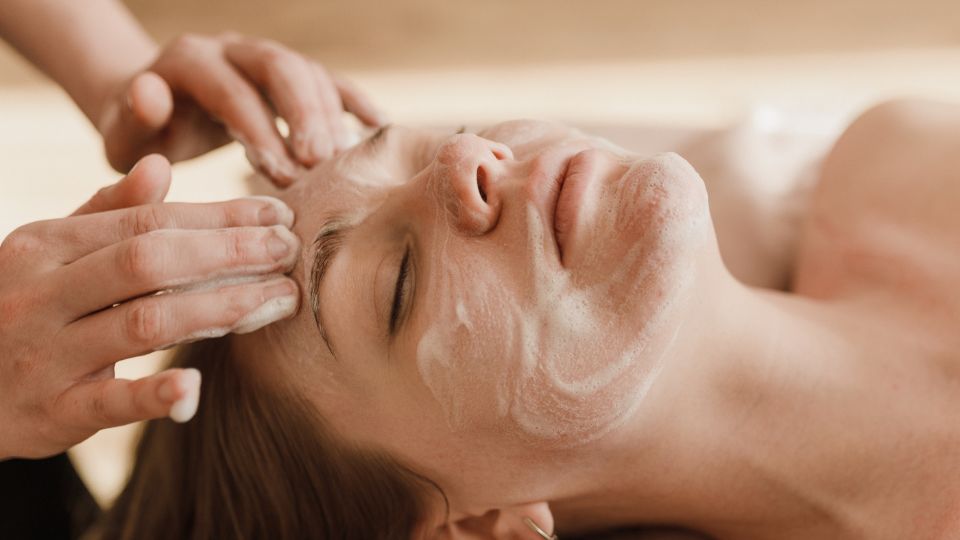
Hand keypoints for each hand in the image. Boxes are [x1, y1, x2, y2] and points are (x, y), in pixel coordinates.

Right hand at [0, 155, 301, 458]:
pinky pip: (108, 402)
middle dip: (229, 252)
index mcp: (45, 245)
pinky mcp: (50, 413)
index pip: (147, 220)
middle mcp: (42, 293)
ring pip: (144, 323)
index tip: (277, 215)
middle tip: (289, 251)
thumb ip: (103, 212)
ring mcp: (44, 354)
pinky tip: (196, 386)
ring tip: (279, 299)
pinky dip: (154, 394)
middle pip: (151, 261)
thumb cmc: (20, 308)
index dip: (219, 217)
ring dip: (220, 308)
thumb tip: (160, 166)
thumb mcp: (47, 252)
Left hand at [97, 32, 383, 185]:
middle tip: (323, 161)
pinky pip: (329, 80)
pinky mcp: (289, 77)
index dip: (260, 129)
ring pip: (308, 72)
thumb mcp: (124, 134)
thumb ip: (132, 117)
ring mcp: (264, 59)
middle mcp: (231, 49)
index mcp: (189, 61)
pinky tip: (378, 127)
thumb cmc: (142, 136)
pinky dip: (354, 101)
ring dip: (330, 115)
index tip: (283, 174)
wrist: (157, 114)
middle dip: (304, 113)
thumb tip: (152, 93)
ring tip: (343, 161)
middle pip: (279, 66)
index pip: (231, 89)